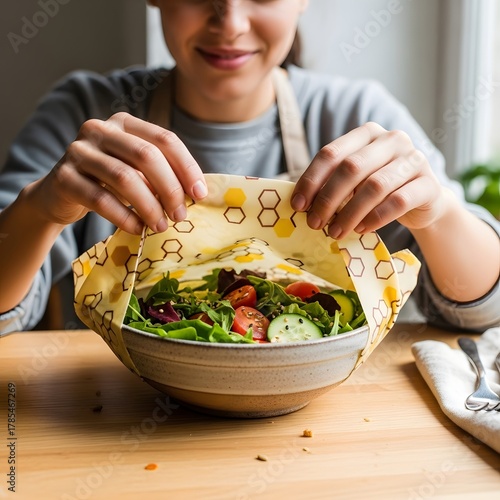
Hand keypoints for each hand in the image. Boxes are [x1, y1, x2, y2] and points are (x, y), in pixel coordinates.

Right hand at [33, 112, 206, 233]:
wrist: (59, 195)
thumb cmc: (107, 183)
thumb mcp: (136, 171)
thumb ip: (161, 173)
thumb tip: (196, 192)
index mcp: (124, 123)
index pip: (164, 139)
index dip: (187, 167)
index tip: (200, 195)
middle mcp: (99, 130)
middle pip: (146, 156)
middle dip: (170, 189)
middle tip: (179, 215)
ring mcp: (78, 151)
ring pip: (124, 178)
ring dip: (149, 206)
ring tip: (161, 226)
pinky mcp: (64, 177)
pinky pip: (101, 199)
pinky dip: (124, 217)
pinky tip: (137, 228)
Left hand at [291, 122, 444, 238]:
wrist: (423, 202)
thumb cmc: (378, 190)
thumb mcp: (353, 182)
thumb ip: (331, 185)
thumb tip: (300, 204)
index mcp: (367, 134)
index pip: (331, 153)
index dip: (311, 180)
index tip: (298, 206)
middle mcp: (392, 140)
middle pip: (351, 168)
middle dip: (328, 199)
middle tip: (315, 224)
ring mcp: (414, 159)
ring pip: (374, 186)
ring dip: (350, 213)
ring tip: (336, 232)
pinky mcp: (429, 184)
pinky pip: (398, 201)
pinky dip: (375, 218)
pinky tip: (362, 230)